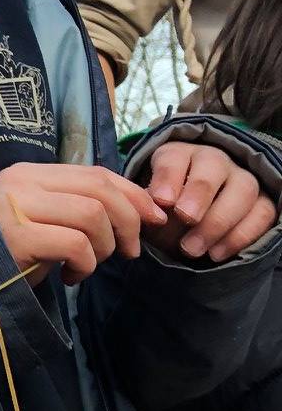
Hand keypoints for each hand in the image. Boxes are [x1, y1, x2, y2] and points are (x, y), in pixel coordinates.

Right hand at [0, 162, 163, 284]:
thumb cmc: (7, 252)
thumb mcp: (45, 222)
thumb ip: (79, 207)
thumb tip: (140, 210)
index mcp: (32, 174)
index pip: (96, 173)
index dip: (132, 193)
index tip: (153, 217)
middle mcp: (23, 183)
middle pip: (100, 190)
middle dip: (128, 221)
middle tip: (130, 251)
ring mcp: (18, 207)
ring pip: (92, 215)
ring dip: (104, 247)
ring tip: (88, 265)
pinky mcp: (17, 237)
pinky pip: (75, 244)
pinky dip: (85, 265)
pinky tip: (70, 277)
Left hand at [142, 140, 276, 263]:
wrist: (190, 224)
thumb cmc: (165, 212)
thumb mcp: (149, 208)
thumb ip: (148, 208)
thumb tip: (152, 215)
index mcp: (179, 156)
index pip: (175, 157)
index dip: (169, 178)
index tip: (162, 201)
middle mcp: (214, 162)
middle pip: (214, 166)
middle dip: (199, 193)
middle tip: (185, 218)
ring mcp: (242, 180)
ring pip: (243, 189)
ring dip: (218, 221)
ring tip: (192, 248)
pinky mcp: (262, 203)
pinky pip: (262, 214)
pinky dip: (240, 236)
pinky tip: (215, 254)